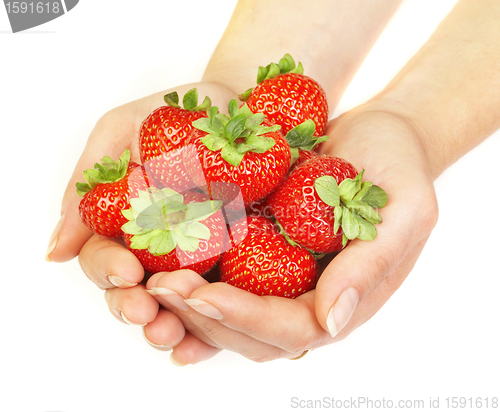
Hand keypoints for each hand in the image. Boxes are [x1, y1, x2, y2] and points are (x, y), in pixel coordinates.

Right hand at [46, 82, 237, 346]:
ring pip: (173, 305)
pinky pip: (219, 300)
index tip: (126, 271)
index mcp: (123, 224)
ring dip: (168, 324)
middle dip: (134, 306)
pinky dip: (212, 324)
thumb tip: (55, 251)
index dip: (108, 269)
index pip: (104, 259)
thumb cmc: (175, 114)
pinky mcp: (232, 263)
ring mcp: (195, 259)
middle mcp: (155, 249)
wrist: (239, 108)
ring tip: (172, 332)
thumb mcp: (120, 133)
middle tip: (145, 311)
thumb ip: (87, 187)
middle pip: (134, 292)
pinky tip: (207, 341)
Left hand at [135, 102, 437, 363]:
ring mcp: (284, 279)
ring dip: (186, 303)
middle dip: (201, 315)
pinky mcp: (265, 253)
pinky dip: (193, 274)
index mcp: (342, 300)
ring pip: (228, 312)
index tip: (199, 294)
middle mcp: (308, 299)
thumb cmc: (400, 167)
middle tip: (158, 287)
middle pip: (248, 332)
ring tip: (147, 278)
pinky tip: (158, 261)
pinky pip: (224, 274)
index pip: (288, 329)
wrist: (382, 135)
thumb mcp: (403, 211)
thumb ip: (370, 268)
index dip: (242, 317)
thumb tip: (330, 324)